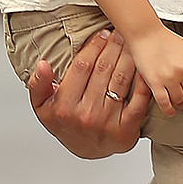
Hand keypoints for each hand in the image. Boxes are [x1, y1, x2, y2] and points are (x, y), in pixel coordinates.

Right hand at [27, 27, 152, 159]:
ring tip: (131, 43)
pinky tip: (145, 66)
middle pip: (103, 70)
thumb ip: (38, 85)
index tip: (102, 34)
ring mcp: (108, 123)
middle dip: (113, 46)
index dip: (94, 46)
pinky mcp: (127, 130)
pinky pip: (139, 100)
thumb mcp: (42, 106)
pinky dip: (143, 81)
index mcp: (64, 107)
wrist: (87, 150)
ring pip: (121, 80)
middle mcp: (86, 115)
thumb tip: (43, 65)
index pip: (82, 66)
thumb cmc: (66, 123)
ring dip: (128, 57)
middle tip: (120, 33)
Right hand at [127, 22, 182, 113]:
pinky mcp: (156, 83)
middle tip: (181, 88)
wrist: (145, 34)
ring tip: (172, 93)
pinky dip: (168, 109)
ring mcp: (170, 78)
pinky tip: (170, 110)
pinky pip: (165, 103)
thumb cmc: (164, 39)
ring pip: (179, 99)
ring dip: (176, 98)